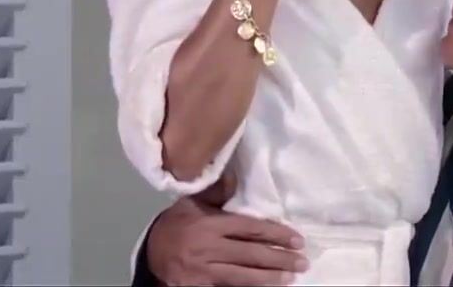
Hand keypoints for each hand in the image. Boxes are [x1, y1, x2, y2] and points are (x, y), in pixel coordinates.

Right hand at [146, 175, 307, 285]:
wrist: (150, 253)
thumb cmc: (177, 224)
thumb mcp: (192, 203)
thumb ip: (215, 192)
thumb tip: (235, 175)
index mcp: (210, 224)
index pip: (249, 229)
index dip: (275, 234)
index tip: (297, 239)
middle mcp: (208, 247)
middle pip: (251, 254)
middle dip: (279, 259)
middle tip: (302, 262)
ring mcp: (203, 271)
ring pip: (242, 276)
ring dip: (269, 278)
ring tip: (290, 277)